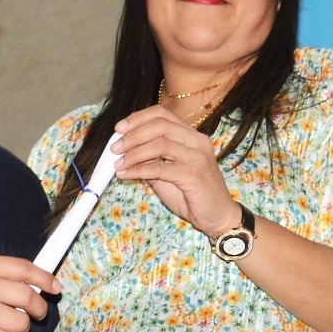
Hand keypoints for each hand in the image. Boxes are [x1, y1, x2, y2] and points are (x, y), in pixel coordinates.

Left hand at [111, 106, 239, 236]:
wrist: (218, 216)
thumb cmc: (193, 194)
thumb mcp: (167, 172)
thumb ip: (151, 159)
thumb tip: (124, 151)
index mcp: (191, 136)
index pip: (162, 114)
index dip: (138, 118)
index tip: (118, 129)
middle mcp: (196, 141)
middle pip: (160, 125)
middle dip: (133, 135)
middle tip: (115, 148)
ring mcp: (197, 157)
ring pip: (159, 144)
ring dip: (133, 153)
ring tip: (118, 163)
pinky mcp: (193, 175)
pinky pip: (160, 168)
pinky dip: (138, 170)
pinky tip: (126, 175)